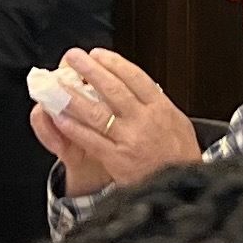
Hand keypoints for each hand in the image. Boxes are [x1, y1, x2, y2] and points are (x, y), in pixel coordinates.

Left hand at [29, 47, 200, 192]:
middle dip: (90, 71)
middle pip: (113, 89)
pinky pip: (91, 139)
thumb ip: (158, 104)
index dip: (114, 63)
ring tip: (58, 85)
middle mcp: (145, 120)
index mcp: (161, 108)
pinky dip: (74, 128)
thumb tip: (138, 86)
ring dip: (75, 97)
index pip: (135, 77)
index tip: (97, 54)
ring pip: (97, 113)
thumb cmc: (181, 157)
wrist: (185, 188)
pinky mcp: (118, 159)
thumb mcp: (179, 123)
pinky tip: (61, 118)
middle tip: (73, 58)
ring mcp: (130, 139)